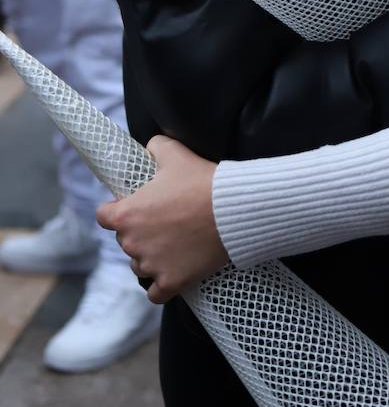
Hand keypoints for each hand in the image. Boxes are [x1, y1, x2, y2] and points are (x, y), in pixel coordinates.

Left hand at [97, 136, 225, 303]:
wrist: (233, 210)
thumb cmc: (201, 181)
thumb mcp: (174, 153)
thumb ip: (154, 147)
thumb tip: (148, 148)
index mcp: (126, 214)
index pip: (104, 216)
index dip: (118, 209)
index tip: (135, 205)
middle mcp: (132, 243)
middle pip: (125, 240)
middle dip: (140, 231)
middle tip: (165, 220)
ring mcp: (151, 266)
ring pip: (140, 265)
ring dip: (151, 256)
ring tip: (174, 243)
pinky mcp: (171, 282)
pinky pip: (155, 293)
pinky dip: (162, 284)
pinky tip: (173, 272)